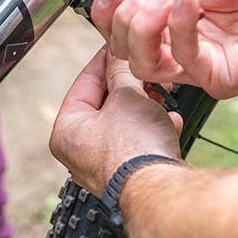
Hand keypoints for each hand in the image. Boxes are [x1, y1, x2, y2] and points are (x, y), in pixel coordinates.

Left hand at [50, 47, 181, 195]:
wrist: (159, 190)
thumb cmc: (133, 150)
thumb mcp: (127, 96)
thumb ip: (121, 72)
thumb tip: (119, 55)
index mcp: (67, 131)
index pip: (84, 82)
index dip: (104, 60)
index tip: (117, 47)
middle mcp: (80, 152)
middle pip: (105, 103)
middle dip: (130, 85)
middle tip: (143, 68)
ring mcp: (104, 166)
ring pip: (125, 122)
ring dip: (145, 105)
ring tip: (161, 92)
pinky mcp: (129, 175)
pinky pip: (139, 142)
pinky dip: (153, 128)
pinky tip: (170, 120)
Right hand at [90, 0, 237, 98]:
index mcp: (178, 14)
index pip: (129, 25)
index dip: (110, 13)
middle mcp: (186, 42)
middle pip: (128, 50)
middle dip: (125, 18)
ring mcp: (203, 63)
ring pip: (146, 65)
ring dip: (144, 26)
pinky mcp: (223, 77)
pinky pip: (186, 62)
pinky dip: (180, 27)